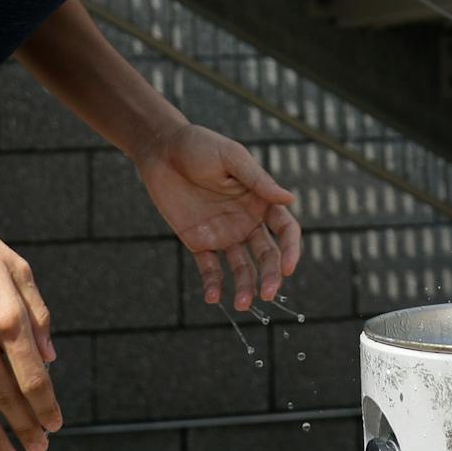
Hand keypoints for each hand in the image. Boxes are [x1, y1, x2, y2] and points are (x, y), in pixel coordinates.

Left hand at [136, 124, 301, 309]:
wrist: (161, 149)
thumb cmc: (199, 146)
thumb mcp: (230, 157)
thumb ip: (257, 180)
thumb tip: (290, 199)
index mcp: (260, 201)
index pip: (285, 230)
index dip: (291, 249)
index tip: (288, 267)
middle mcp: (247, 221)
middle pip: (267, 254)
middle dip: (270, 275)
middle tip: (268, 294)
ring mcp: (224, 233)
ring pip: (241, 267)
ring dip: (245, 287)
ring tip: (242, 304)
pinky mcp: (199, 242)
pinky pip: (210, 268)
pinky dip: (213, 284)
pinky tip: (213, 297)